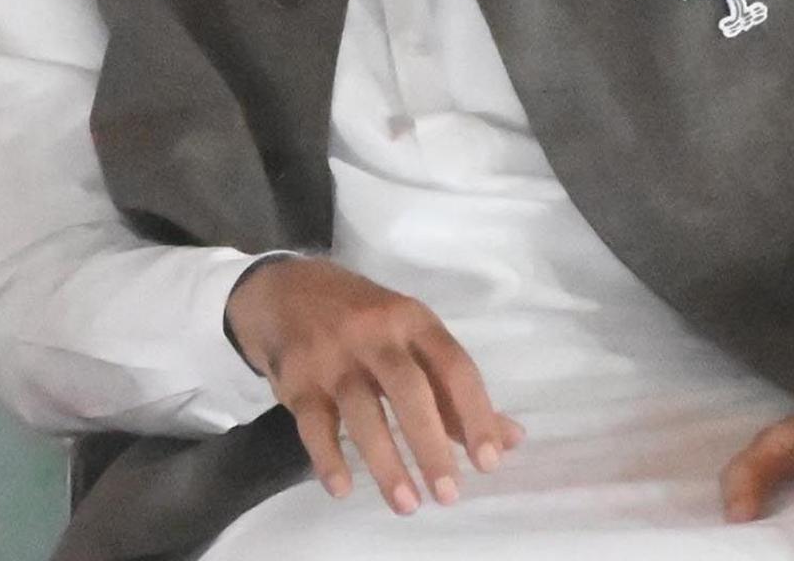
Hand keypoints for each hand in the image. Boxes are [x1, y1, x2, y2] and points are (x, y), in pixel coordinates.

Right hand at [223, 256, 523, 512]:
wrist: (284, 289)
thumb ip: (454, 390)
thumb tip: (509, 439)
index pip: (453, 366)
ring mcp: (331, 354)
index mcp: (412, 320)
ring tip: (407, 505)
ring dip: (385, 462)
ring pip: (361, 410)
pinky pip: (312, 423)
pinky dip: (328, 457)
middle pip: (408, 389)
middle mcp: (373, 333)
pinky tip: (342, 489)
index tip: (489, 462)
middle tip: (449, 495)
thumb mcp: (410, 337)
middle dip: (430, 444)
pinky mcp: (296, 376)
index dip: (475, 414)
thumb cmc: (364, 320)